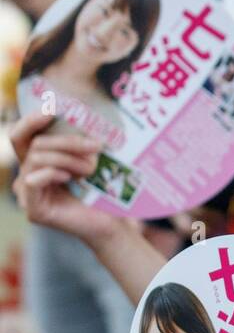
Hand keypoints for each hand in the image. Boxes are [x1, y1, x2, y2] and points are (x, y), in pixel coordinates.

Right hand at [10, 109, 122, 240]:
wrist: (113, 223)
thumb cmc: (104, 191)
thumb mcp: (92, 160)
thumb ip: (80, 142)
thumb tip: (84, 114)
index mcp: (38, 161)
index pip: (23, 135)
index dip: (32, 120)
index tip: (53, 109)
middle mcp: (28, 175)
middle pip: (36, 144)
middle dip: (67, 141)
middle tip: (96, 145)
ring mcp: (28, 193)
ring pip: (37, 159)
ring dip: (69, 159)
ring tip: (91, 168)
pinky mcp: (33, 209)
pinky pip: (33, 180)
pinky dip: (52, 173)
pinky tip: (69, 178)